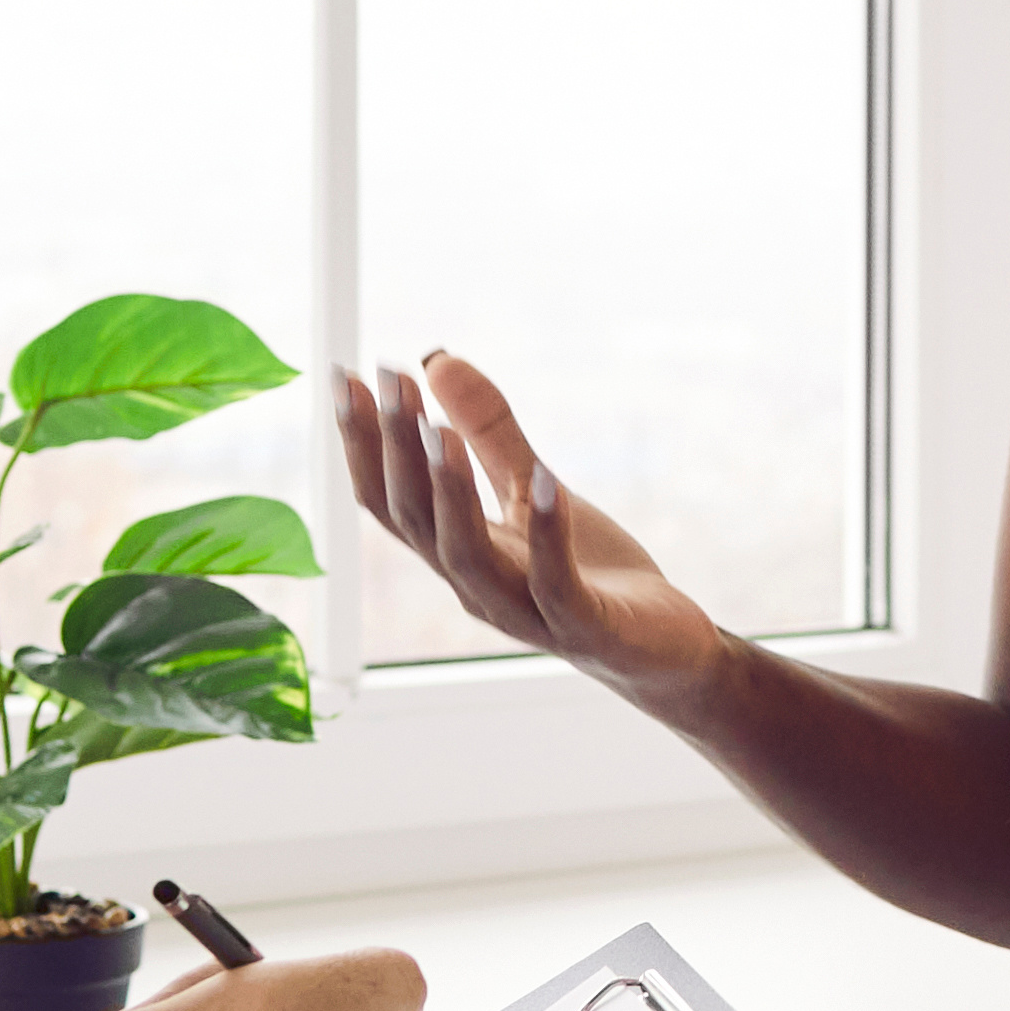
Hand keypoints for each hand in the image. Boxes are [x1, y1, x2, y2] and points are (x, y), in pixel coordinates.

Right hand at [346, 354, 727, 713]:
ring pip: (468, 555)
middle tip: (390, 380)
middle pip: (417, 520)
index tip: (347, 375)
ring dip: (450, 491)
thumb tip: (437, 360)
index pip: (391, 500)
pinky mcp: (583, 627)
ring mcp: (525, 612)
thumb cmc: (591, 572)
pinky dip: (547, 532)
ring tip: (438, 430)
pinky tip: (546, 480)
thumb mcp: (535, 489)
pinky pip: (555, 582)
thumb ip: (488, 434)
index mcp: (457, 554)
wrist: (661, 650)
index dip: (364, 443)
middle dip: (397, 450)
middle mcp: (476, 587)